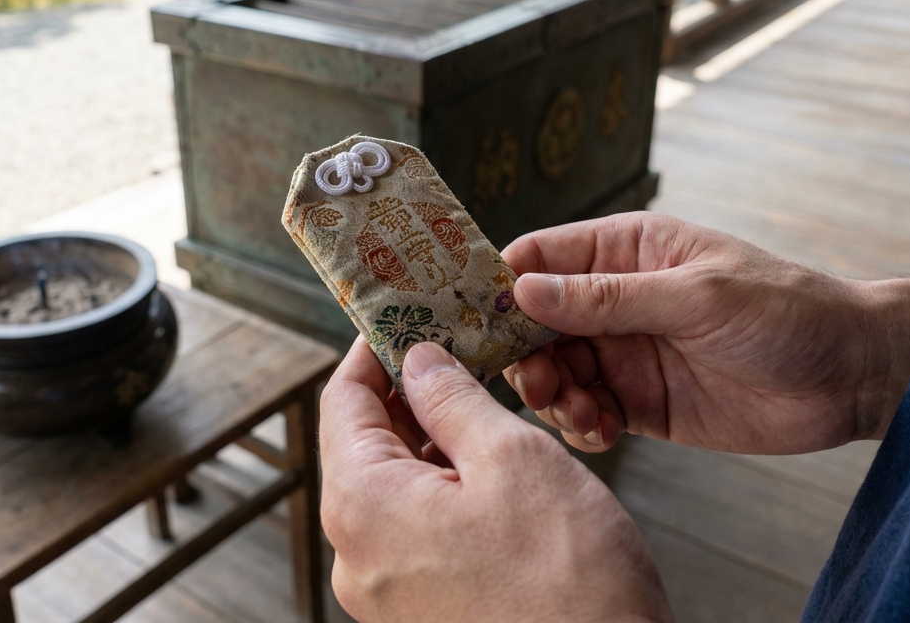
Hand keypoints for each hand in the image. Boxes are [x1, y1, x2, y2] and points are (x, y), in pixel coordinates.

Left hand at [320, 338, 669, 622]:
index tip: (405, 316)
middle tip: (455, 348)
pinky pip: (414, 530)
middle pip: (362, 444)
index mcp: (362, 506)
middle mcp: (356, 554)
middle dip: (406, 391)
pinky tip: (486, 467)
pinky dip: (441, 488)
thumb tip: (419, 360)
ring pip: (392, 488)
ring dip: (429, 440)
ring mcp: (385, 591)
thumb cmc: (568, 584)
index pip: (341, 401)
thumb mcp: (513, 460)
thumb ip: (453, 400)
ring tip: (481, 401)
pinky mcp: (418, 612)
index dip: (373, 349)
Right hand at [502, 213, 909, 454]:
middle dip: (522, 355)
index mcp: (624, 252)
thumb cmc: (787, 311)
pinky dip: (581, 427)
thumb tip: (525, 291)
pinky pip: (588, 414)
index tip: (472, 319)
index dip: (499, 285)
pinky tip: (601, 432)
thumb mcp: (697, 296)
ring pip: (554, 373)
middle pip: (534, 325)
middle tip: (537, 383)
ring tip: (581, 412)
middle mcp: (614, 301)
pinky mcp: (641, 403)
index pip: (538, 258)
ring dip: (552, 396)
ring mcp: (625, 353)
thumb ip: (608, 298)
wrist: (852, 375)